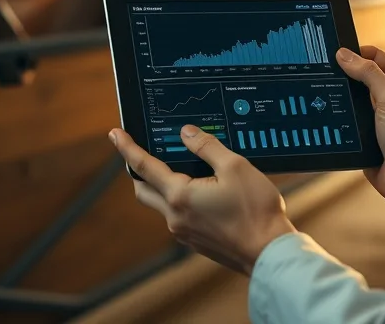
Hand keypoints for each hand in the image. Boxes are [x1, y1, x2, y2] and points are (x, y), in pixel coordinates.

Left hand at [108, 125, 295, 274]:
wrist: (269, 251)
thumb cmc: (256, 210)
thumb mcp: (235, 166)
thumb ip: (207, 147)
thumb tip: (186, 133)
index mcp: (180, 195)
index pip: (144, 166)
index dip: (127, 147)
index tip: (115, 134)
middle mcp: (175, 217)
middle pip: (143, 190)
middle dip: (138, 171)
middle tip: (142, 153)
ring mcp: (184, 232)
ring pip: (161, 205)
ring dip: (161, 187)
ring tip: (180, 170)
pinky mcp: (196, 241)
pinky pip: (177, 217)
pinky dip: (179, 201)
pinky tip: (200, 193)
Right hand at [337, 46, 384, 214]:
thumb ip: (368, 74)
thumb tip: (344, 55)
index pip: (373, 56)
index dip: (354, 54)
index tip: (332, 55)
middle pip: (359, 75)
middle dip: (342, 76)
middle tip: (321, 74)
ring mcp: (377, 112)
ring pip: (350, 96)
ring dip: (339, 97)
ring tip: (321, 94)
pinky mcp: (365, 129)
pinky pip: (346, 116)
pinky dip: (338, 115)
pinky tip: (325, 113)